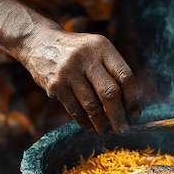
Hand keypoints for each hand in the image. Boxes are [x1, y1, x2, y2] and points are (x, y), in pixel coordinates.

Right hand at [21, 26, 141, 133]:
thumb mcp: (96, 51)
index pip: (125, 76)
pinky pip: (75, 110)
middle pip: (110, 93)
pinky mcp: (55, 85)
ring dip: (101, 123)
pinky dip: (85, 122)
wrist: (39, 42)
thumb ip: (112, 72)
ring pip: (92, 105)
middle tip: (123, 130)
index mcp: (102, 47)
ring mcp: (69, 71)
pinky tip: (90, 127)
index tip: (134, 114)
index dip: (133, 99)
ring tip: (106, 130)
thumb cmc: (77, 52)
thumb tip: (128, 108)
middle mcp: (86, 57)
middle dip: (119, 116)